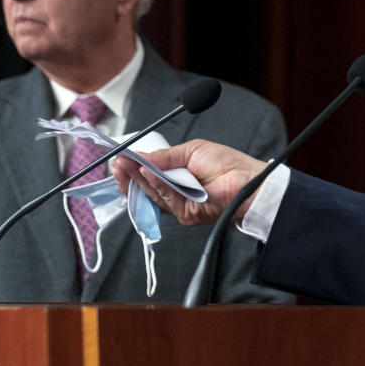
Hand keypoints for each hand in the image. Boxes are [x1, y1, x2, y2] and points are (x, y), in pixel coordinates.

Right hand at [112, 139, 266, 226]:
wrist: (248, 178)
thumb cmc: (227, 164)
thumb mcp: (191, 151)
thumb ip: (165, 156)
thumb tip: (141, 156)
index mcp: (176, 178)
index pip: (147, 177)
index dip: (132, 170)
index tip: (119, 160)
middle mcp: (175, 194)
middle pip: (144, 188)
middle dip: (128, 175)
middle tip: (116, 163)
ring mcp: (180, 205)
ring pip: (152, 194)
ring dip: (137, 178)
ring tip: (127, 164)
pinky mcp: (186, 214)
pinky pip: (167, 198)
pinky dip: (156, 185)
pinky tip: (147, 172)